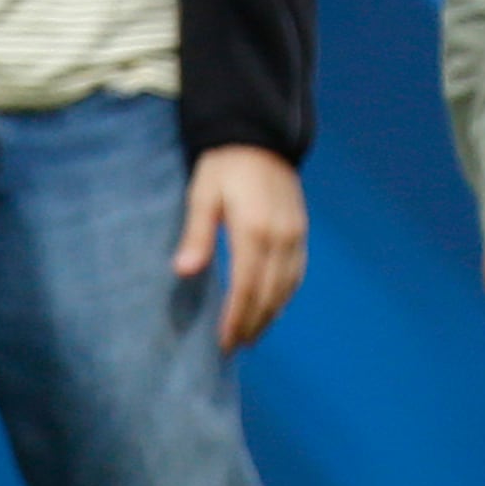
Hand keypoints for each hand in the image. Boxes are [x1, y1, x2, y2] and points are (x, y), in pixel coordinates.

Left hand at [173, 142, 305, 351]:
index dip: (237, 318)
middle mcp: (281, 238)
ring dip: (270, 315)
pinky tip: (271, 307)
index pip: (247, 287)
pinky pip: (297, 273)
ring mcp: (296, 236)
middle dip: (253, 323)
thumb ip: (197, 234)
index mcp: (253, 231)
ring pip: (287, 287)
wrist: (258, 138)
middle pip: (269, 294)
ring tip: (251, 335)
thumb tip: (184, 271)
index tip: (224, 342)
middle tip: (234, 347)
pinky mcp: (301, 232)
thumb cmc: (222, 166)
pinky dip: (284, 295)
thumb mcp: (202, 195)